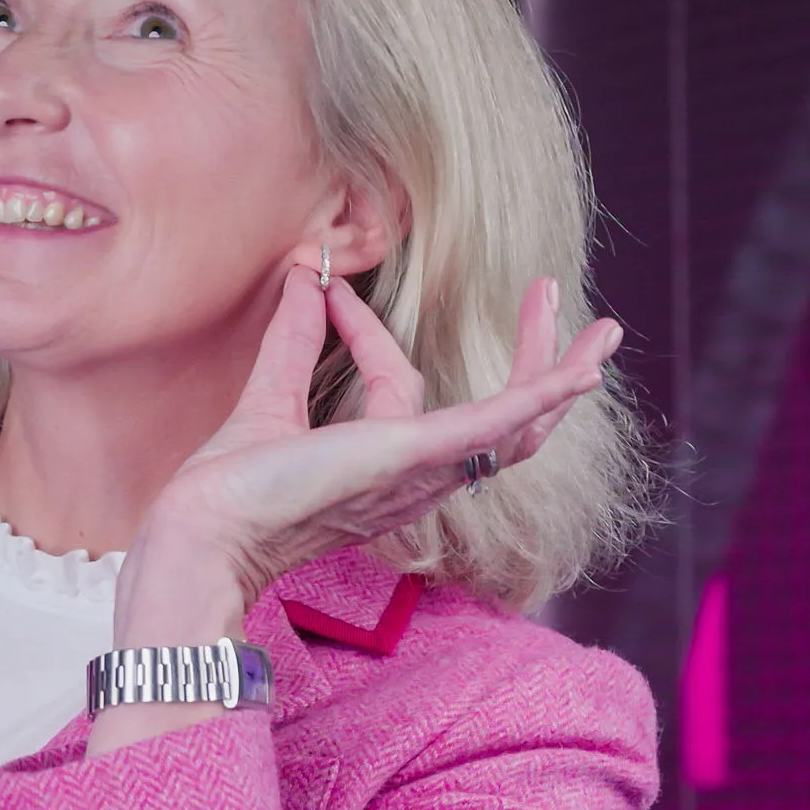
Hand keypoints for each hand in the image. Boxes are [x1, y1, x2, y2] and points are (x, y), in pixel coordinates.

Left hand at [115, 271, 618, 643]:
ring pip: (517, 429)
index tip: (326, 289)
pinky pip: (498, 426)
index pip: (399, 386)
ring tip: (603, 333)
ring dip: (560, 377)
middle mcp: (414, 476)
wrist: (206, 529)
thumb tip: (301, 280)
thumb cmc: (229, 490)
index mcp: (379, 465)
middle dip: (532, 361)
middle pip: (498, 423)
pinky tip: (582, 370)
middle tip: (549, 295)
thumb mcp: (269, 396)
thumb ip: (294, 342)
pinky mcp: (418, 455)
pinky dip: (542, 395)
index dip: (368, 331)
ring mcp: (422, 468)